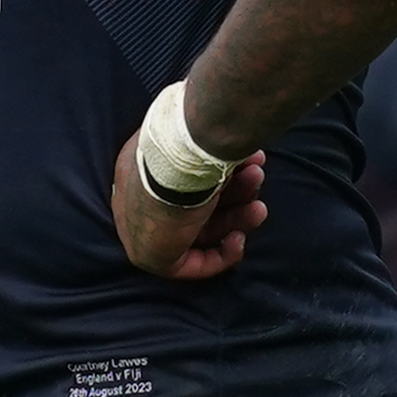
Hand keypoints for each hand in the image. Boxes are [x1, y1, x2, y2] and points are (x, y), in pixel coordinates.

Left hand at [109, 131, 272, 279]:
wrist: (178, 159)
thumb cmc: (191, 141)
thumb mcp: (203, 135)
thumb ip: (214, 142)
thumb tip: (239, 133)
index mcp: (142, 162)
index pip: (181, 179)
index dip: (219, 176)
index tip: (246, 164)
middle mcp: (138, 195)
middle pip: (194, 202)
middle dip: (234, 194)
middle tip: (257, 179)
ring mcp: (142, 228)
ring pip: (198, 229)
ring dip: (235, 219)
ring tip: (258, 209)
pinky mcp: (152, 256)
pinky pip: (190, 264)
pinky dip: (220, 255)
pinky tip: (238, 239)